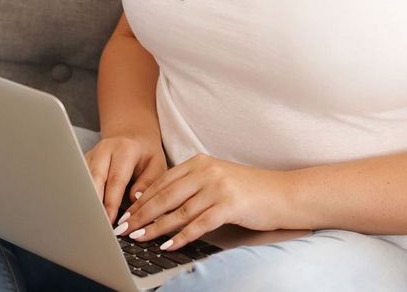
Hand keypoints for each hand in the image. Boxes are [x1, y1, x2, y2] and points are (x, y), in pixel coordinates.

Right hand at [84, 133, 168, 225]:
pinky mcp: (83, 162)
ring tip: (88, 221)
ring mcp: (91, 155)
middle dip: (94, 202)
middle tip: (96, 224)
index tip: (110, 220)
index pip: (116, 179)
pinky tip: (84, 211)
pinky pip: (79, 180)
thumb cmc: (145, 153)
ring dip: (85, 200)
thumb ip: (148, 182)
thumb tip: (135, 200)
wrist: (131, 134)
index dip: (111, 202)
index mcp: (125, 149)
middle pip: (94, 178)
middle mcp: (104, 150)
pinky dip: (81, 196)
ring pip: (83, 179)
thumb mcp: (156, 165)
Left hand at [113, 153, 291, 250]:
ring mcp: (217, 187)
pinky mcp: (229, 205)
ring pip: (178, 211)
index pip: (161, 182)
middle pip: (165, 196)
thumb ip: (191, 185)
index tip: (125, 213)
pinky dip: (180, 236)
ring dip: (155, 227)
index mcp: (199, 162)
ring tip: (139, 238)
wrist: (283, 194)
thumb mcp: (216, 179)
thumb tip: (159, 204)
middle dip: (141, 214)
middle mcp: (206, 171)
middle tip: (123, 228)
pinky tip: (168, 245)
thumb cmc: (249, 190)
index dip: (141, 199)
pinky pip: (198, 224)